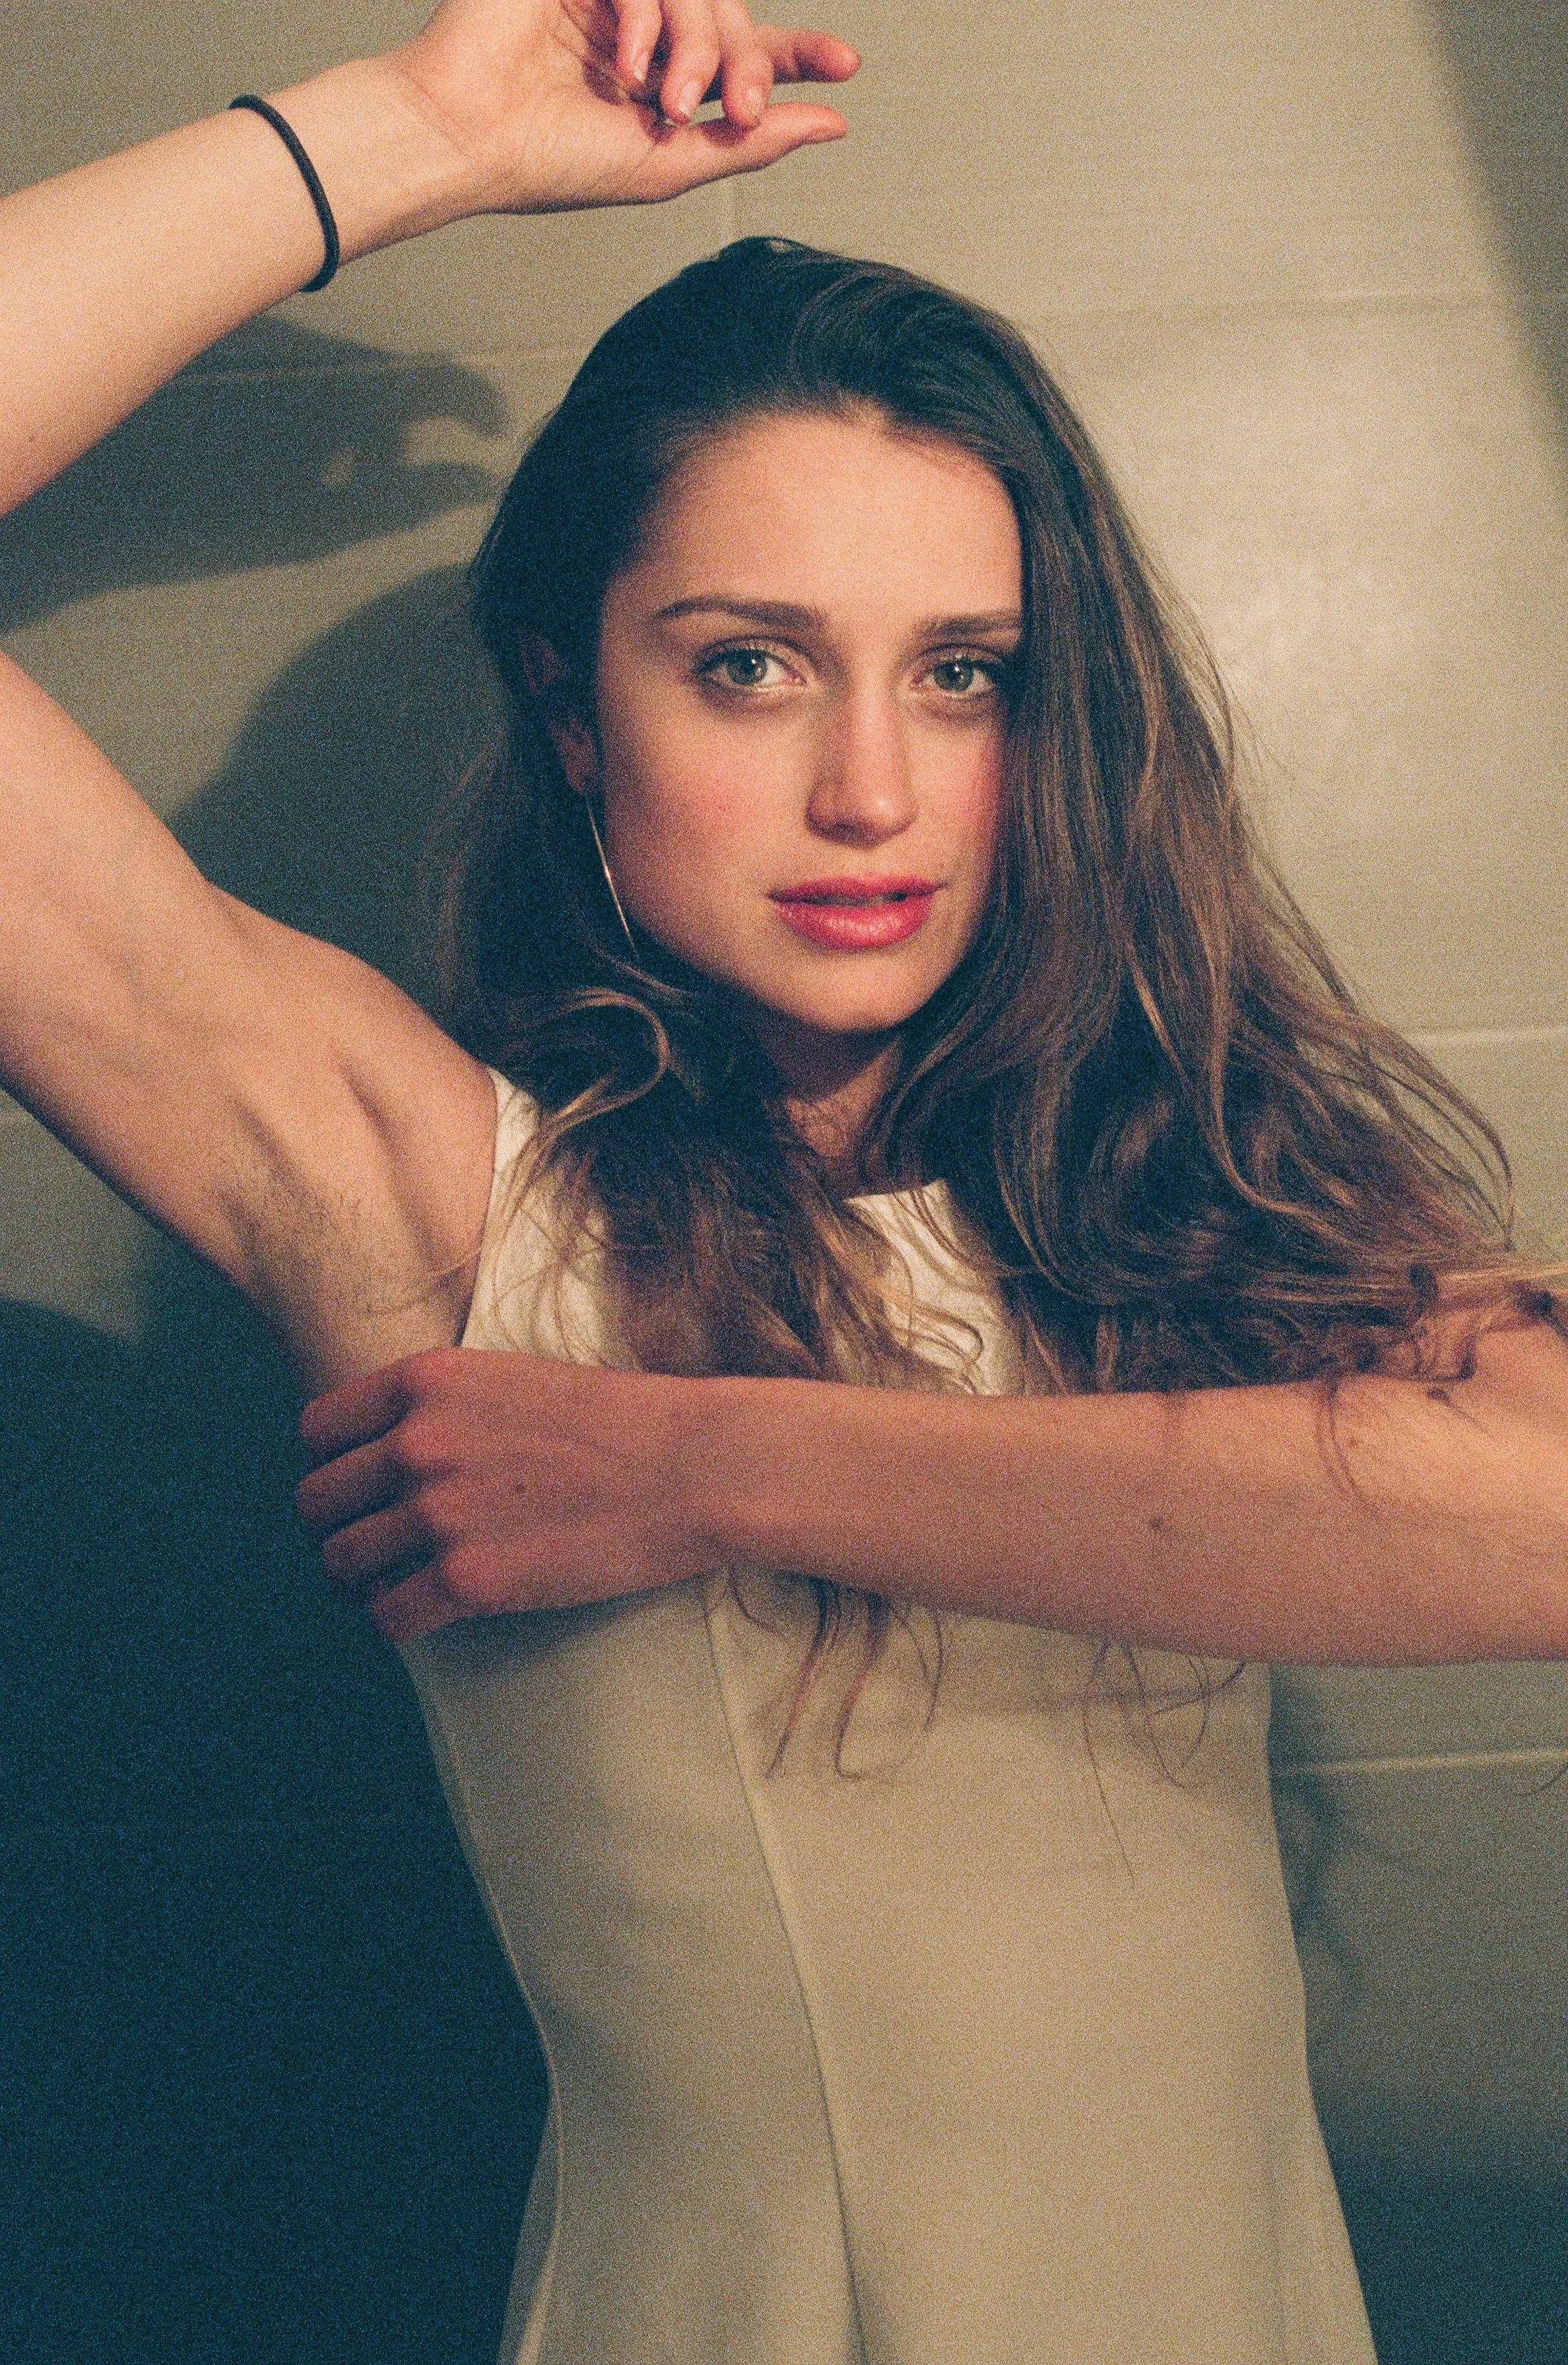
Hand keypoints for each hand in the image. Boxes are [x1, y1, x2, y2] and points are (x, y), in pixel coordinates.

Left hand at [296, 1346, 719, 1642]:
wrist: (693, 1466)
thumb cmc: (623, 1424)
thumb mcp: (515, 1380)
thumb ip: (447, 1407)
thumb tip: (398, 1450)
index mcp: (427, 1380)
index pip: (318, 1430)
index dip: (332, 1465)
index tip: (359, 1489)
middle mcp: (417, 1441)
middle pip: (318, 1502)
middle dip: (339, 1528)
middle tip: (372, 1546)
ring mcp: (438, 1511)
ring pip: (340, 1563)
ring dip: (360, 1581)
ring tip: (391, 1585)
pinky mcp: (468, 1580)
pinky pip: (386, 1617)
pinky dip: (394, 1622)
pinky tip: (423, 1616)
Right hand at [381, 0, 859, 219]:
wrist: (470, 137)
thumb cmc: (555, 163)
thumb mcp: (671, 164)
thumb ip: (751, 142)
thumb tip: (834, 125)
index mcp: (658, 83)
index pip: (743, 55)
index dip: (797, 56)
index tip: (846, 66)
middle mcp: (640, 35)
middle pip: (730, 20)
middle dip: (742, 61)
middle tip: (731, 108)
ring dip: (697, 45)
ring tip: (667, 98)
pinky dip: (649, 16)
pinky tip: (629, 61)